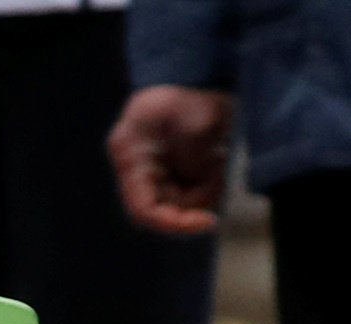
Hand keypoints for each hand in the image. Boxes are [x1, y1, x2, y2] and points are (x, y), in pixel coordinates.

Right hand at [110, 84, 236, 233]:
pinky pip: (191, 191)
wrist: (195, 73)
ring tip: (217, 158)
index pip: (145, 210)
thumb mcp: (197, 122)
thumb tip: (200, 188)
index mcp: (132, 160)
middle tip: (218, 176)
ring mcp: (156, 172)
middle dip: (195, 203)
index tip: (207, 222)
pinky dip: (208, 182)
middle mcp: (140, 172)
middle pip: (165, 209)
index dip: (174, 223)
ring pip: (181, 203)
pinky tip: (216, 157)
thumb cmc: (191, 92)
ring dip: (205, 190)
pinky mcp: (172, 170)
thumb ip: (195, 160)